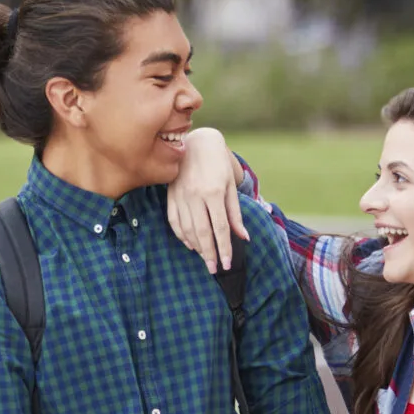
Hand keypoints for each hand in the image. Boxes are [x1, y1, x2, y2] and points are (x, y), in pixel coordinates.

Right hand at [166, 128, 246, 273]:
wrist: (195, 143)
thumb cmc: (217, 164)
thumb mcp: (230, 186)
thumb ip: (235, 213)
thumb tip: (243, 237)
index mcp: (214, 192)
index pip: (220, 227)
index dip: (224, 248)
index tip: (227, 264)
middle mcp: (195, 195)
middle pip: (202, 232)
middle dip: (209, 254)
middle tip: (214, 269)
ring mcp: (180, 196)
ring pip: (188, 229)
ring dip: (196, 247)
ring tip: (205, 258)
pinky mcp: (170, 195)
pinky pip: (174, 221)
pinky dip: (182, 235)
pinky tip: (190, 244)